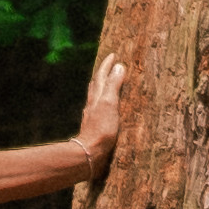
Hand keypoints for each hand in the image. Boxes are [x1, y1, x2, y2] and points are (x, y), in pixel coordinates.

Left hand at [69, 49, 131, 180]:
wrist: (90, 153)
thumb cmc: (101, 128)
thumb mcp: (109, 104)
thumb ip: (113, 85)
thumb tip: (118, 66)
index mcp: (97, 97)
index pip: (101, 76)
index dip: (106, 65)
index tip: (113, 55)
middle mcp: (93, 104)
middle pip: (96, 85)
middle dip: (102, 74)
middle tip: (110, 66)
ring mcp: (93, 116)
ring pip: (96, 97)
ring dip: (102, 88)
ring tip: (108, 84)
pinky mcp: (96, 127)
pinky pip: (100, 109)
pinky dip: (104, 103)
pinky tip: (106, 109)